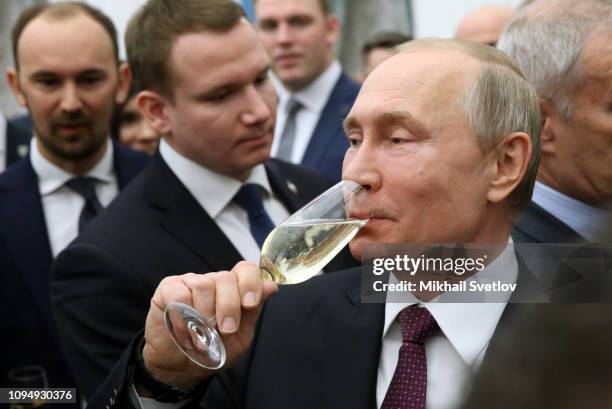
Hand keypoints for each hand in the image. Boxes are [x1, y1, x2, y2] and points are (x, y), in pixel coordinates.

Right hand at [141, 261, 277, 388]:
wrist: (182, 366)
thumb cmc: (214, 349)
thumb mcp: (240, 335)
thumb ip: (253, 311)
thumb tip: (271, 286)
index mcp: (234, 289)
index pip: (246, 270)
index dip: (250, 282)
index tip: (250, 303)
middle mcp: (214, 282)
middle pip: (225, 278)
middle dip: (229, 307)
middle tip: (225, 330)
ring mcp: (191, 282)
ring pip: (203, 284)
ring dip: (205, 315)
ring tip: (202, 338)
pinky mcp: (169, 289)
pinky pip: (179, 293)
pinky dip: (184, 317)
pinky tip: (185, 333)